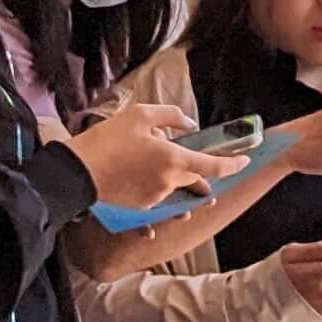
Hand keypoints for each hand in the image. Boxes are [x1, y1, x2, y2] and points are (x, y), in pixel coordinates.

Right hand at [67, 102, 247, 211]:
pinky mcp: (142, 206)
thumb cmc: (107, 140)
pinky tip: (138, 173)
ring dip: (176, 178)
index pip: (215, 166)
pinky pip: (160, 197)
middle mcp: (170, 183)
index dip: (234, 164)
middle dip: (200, 172)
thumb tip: (188, 124)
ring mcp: (157, 198)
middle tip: (189, 157)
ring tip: (155, 163)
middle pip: (198, 181)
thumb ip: (170, 116)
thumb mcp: (139, 115)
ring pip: (178, 189)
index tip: (245, 160)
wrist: (77, 171)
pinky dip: (158, 186)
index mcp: (174, 159)